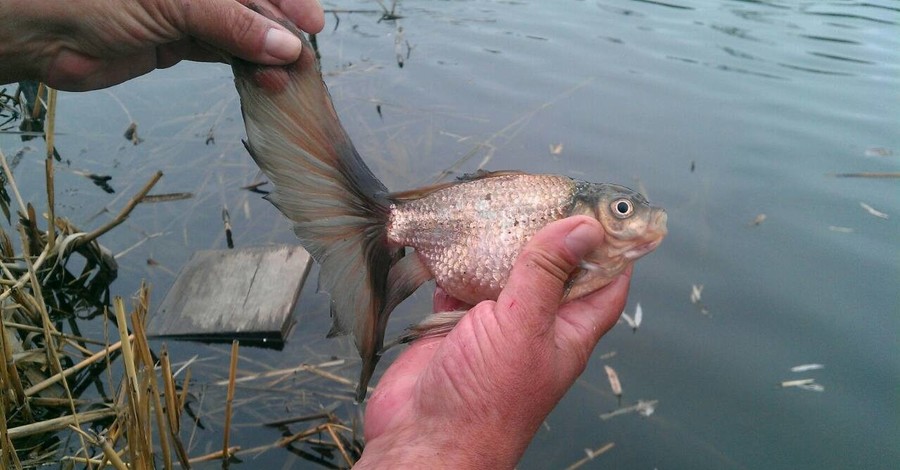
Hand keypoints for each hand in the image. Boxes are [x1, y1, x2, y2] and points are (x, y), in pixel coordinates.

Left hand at [0, 0, 323, 90]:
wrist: (41, 32)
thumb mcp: (175, 2)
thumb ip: (234, 23)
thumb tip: (286, 46)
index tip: (313, 24)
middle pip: (251, 6)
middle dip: (280, 32)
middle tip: (303, 61)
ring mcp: (186, 11)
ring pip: (241, 32)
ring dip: (265, 56)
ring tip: (286, 79)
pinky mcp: (175, 41)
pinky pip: (222, 52)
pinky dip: (245, 67)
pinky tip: (264, 80)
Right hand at [357, 216, 630, 467]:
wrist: (425, 438)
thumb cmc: (487, 397)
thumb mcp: (525, 325)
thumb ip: (548, 272)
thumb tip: (584, 227)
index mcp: (568, 330)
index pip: (605, 281)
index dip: (610, 245)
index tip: (605, 207)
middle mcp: (536, 325)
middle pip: (553, 270)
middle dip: (548, 233)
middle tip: (543, 192)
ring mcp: (494, 325)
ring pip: (505, 273)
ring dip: (500, 243)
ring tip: (499, 202)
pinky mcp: (456, 324)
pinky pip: (461, 283)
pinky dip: (457, 262)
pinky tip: (454, 236)